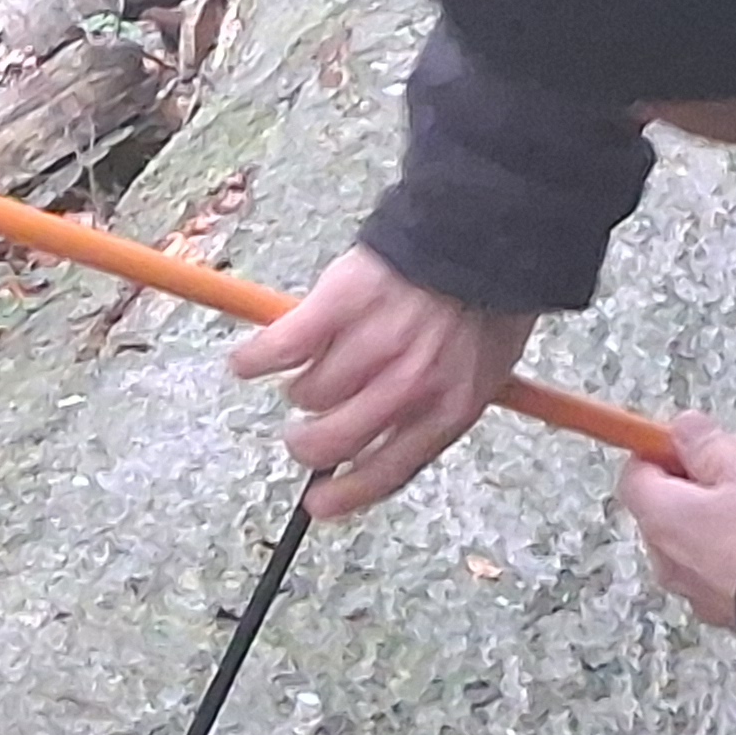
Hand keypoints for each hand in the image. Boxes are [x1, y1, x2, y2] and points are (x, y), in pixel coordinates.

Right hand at [229, 248, 534, 518]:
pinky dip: (254, 359)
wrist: (484, 229)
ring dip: (300, 383)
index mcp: (448, 409)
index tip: (316, 506)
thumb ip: (435, 409)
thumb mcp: (485, 371)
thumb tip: (377, 449)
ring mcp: (371, 347)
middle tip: (300, 432)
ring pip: (305, 394)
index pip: (385, 472)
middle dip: (307, 444)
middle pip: (330, 442)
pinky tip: (249, 360)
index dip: (345, 495)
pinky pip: (277, 351)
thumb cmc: (486, 298)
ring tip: (315, 358)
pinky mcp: (337, 307)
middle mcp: (407, 387)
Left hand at [617, 414, 735, 631]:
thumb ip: (707, 445)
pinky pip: (724, 567)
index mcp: (661, 518)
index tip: (693, 439)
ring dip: (726, 518)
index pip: (635, 474)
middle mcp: (668, 560)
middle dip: (703, 483)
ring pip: (700, 539)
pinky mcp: (728, 609)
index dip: (662, 450)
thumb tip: (685, 429)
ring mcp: (696, 591)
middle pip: (668, 507)